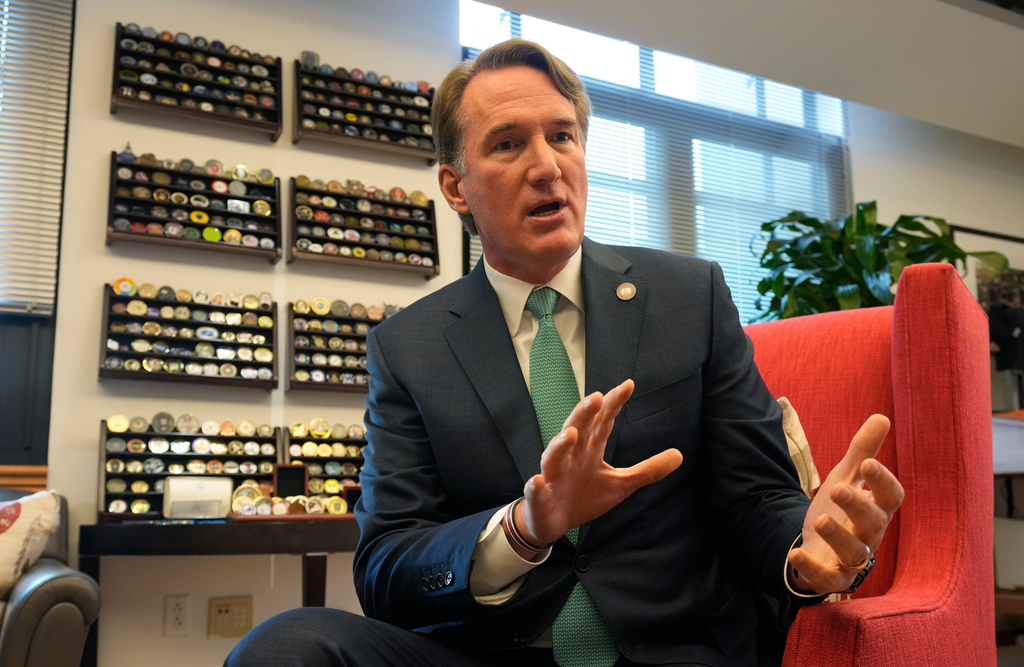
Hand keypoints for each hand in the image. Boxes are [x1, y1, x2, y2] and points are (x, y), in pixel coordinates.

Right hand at [515, 379, 682, 545]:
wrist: (554, 522)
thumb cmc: (586, 497)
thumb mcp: (621, 484)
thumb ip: (647, 470)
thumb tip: (679, 454)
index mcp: (589, 450)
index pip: (602, 422)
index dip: (613, 404)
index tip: (628, 385)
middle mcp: (570, 457)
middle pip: (576, 430)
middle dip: (584, 414)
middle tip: (597, 397)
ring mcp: (553, 475)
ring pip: (554, 456)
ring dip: (560, 445)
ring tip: (571, 434)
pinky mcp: (540, 497)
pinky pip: (536, 490)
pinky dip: (536, 486)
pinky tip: (538, 481)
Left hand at [787, 414, 903, 593]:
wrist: (819, 545)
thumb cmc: (841, 508)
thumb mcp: (847, 476)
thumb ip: (863, 450)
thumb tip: (882, 417)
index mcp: (877, 509)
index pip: (891, 496)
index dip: (882, 481)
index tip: (867, 463)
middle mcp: (870, 535)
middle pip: (874, 524)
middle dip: (858, 506)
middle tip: (837, 489)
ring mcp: (852, 559)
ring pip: (854, 553)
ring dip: (838, 537)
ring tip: (819, 520)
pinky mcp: (832, 578)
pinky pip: (827, 578)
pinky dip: (812, 568)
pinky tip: (795, 554)